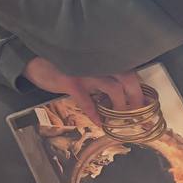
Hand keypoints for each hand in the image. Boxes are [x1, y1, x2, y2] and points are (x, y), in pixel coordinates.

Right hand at [23, 57, 143, 124]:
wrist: (35, 62)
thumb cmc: (62, 65)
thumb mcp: (84, 68)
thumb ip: (101, 75)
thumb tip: (121, 94)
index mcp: (102, 60)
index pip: (129, 72)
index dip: (140, 89)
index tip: (147, 105)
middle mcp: (97, 63)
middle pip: (128, 78)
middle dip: (136, 98)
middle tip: (137, 114)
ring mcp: (84, 71)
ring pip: (113, 87)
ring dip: (119, 105)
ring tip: (119, 118)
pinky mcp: (70, 81)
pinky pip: (86, 100)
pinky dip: (94, 113)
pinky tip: (98, 122)